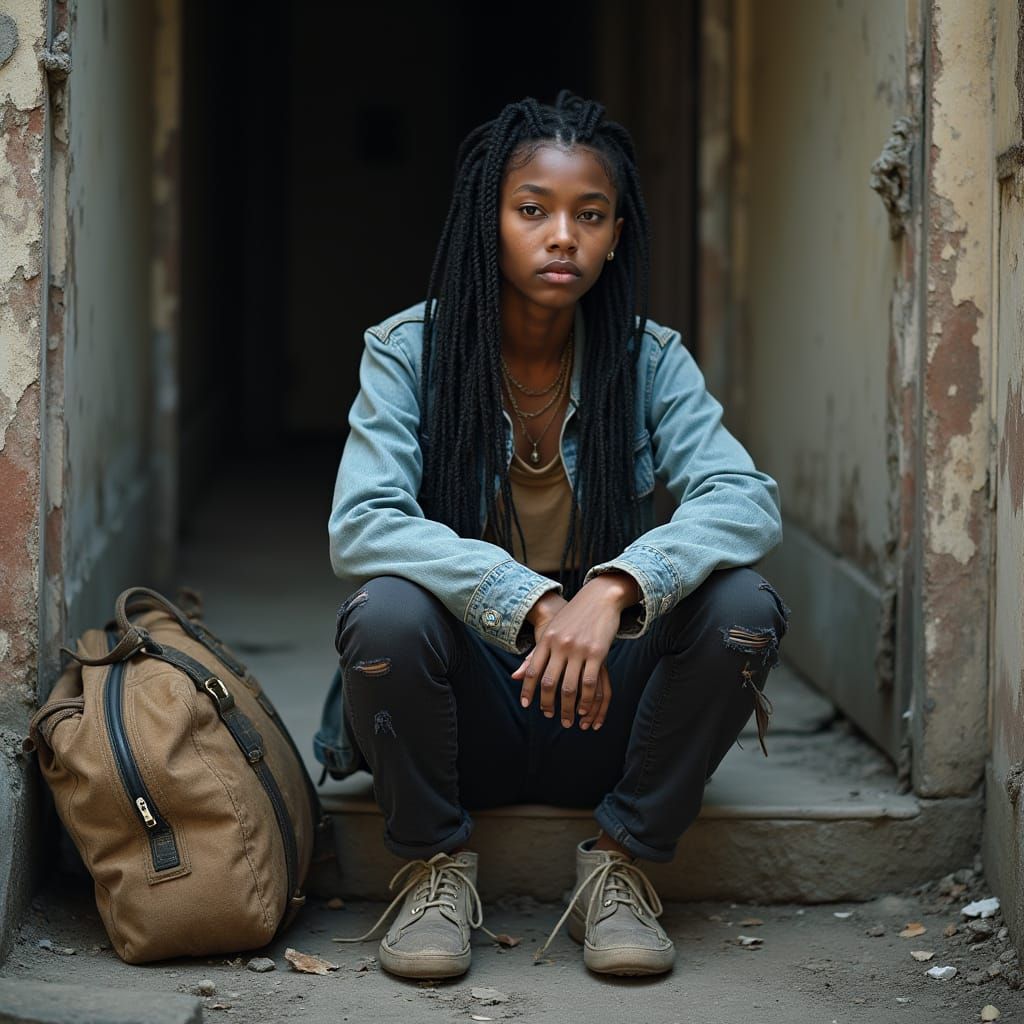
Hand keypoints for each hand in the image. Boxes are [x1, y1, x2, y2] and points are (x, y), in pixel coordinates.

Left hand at [512, 573, 636, 730]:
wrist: (599, 597)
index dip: (527, 690)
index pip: (532, 670)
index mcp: (546, 640)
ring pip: (569, 687)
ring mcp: (579, 649)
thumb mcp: (551, 631)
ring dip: (567, 708)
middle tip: (549, 716)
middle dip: (547, 704)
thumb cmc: (573, 617)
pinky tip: (584, 709)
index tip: (526, 705)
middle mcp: (560, 645)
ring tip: (567, 720)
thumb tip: (515, 677)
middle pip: (548, 683)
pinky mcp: (598, 653)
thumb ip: (535, 656)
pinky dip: (586, 700)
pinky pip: (589, 683)